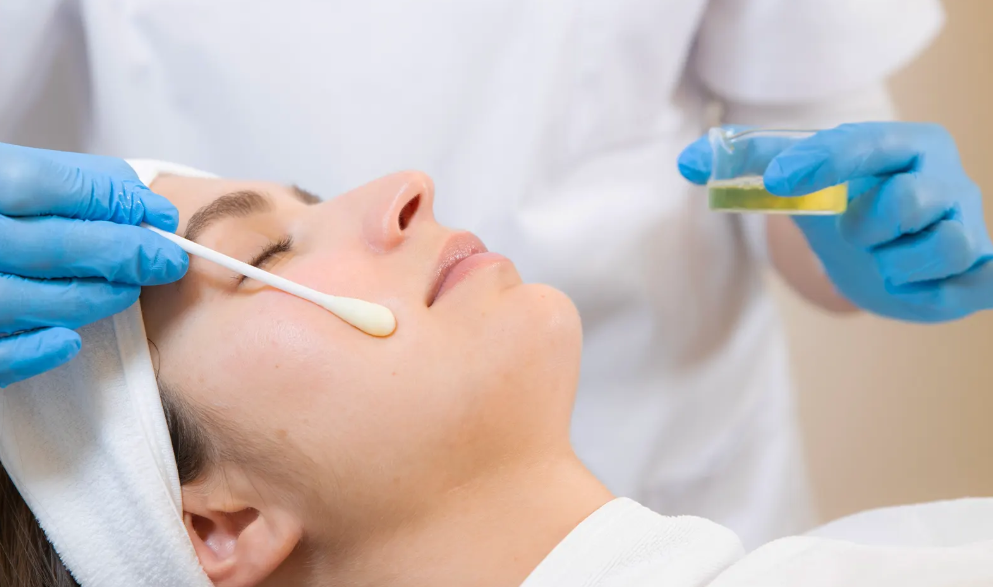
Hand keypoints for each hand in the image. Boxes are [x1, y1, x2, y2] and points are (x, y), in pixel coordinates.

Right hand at [0, 143, 187, 385]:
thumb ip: (52, 176)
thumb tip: (132, 193)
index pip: (57, 188)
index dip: (117, 203)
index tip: (158, 215)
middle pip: (59, 246)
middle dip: (128, 253)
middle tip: (168, 258)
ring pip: (38, 303)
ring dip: (96, 298)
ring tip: (127, 290)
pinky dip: (37, 351)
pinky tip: (68, 339)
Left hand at [678, 122, 992, 322]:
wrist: (883, 254)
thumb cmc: (840, 208)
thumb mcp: (797, 182)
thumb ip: (746, 164)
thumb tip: (686, 161)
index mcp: (899, 144)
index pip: (863, 144)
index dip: (821, 162)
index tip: (776, 181)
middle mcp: (941, 177)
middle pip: (909, 199)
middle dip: (868, 226)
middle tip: (854, 235)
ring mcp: (966, 221)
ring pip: (946, 245)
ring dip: (898, 266)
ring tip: (886, 263)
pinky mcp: (979, 267)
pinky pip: (982, 279)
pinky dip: (952, 288)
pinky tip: (931, 285)